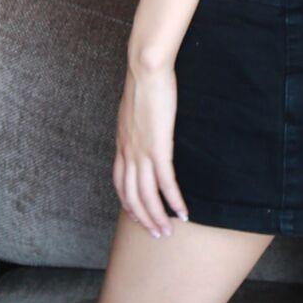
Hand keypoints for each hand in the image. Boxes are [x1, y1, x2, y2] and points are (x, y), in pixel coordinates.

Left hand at [113, 58, 189, 238]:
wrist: (145, 68)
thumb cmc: (144, 82)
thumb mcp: (135, 107)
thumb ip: (138, 122)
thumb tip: (146, 126)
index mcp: (121, 144)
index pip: (119, 183)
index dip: (128, 203)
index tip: (138, 216)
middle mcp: (127, 152)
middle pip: (131, 196)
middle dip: (144, 218)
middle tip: (157, 233)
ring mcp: (141, 152)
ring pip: (146, 196)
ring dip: (157, 217)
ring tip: (168, 231)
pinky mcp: (158, 148)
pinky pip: (165, 182)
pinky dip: (174, 201)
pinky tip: (183, 212)